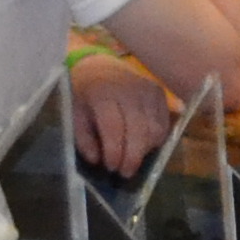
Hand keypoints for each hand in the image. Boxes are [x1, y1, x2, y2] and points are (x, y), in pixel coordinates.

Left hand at [69, 55, 173, 172]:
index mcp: (103, 93)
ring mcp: (148, 91)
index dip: (114, 151)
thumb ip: (84, 139)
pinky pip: (164, 125)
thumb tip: (98, 161)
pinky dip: (156, 140)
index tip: (111, 167)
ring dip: (145, 150)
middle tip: (125, 173)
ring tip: (132, 158)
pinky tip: (143, 145)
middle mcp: (129, 90)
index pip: (114, 127)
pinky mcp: (160, 94)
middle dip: (132, 157)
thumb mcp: (75, 115)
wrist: (100, 66)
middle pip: (138, 130)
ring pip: (155, 130)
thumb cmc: (85, 94)